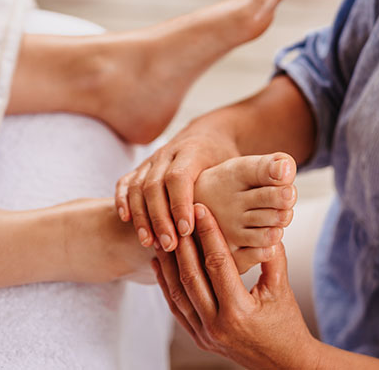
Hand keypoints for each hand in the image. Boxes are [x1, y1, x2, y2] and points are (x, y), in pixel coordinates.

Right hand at [115, 121, 239, 250]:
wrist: (209, 133)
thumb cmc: (227, 158)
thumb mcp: (238, 167)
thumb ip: (240, 187)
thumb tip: (255, 218)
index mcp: (193, 151)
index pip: (179, 177)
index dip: (179, 204)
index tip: (186, 230)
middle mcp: (168, 153)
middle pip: (154, 185)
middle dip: (159, 217)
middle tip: (168, 245)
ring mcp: (152, 159)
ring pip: (137, 186)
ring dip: (141, 215)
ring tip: (148, 242)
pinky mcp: (142, 167)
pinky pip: (126, 181)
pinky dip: (122, 200)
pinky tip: (126, 220)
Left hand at [152, 203, 317, 369]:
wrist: (284, 364)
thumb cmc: (286, 326)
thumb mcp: (281, 290)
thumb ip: (272, 257)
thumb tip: (266, 225)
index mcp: (238, 311)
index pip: (218, 264)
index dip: (208, 233)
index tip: (202, 210)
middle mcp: (216, 325)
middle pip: (191, 276)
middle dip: (184, 243)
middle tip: (178, 216)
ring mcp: (204, 334)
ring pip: (178, 292)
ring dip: (168, 263)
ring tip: (164, 236)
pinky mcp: (199, 338)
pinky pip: (176, 308)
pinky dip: (166, 284)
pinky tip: (159, 265)